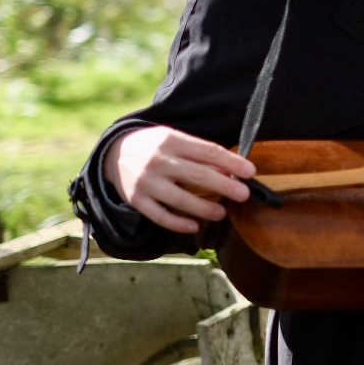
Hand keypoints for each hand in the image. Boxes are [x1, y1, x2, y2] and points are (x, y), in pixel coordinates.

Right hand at [105, 126, 256, 233]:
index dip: (231, 162)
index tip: (249, 172)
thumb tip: (230, 168)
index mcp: (171, 140)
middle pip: (198, 175)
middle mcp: (158, 161)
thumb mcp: (174, 138)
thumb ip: (198, 152)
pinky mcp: (136, 200)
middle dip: (225, 185)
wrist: (113, 153)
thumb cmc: (153, 146)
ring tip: (221, 213)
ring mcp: (146, 182)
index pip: (208, 151)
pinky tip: (195, 226)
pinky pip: (160, 216)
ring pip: (180, 199)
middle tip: (243, 194)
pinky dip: (178, 223)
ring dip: (204, 208)